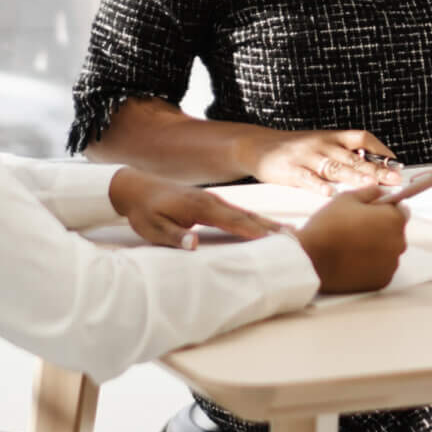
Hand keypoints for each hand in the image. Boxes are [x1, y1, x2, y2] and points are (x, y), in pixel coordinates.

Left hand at [107, 168, 277, 248]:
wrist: (136, 187)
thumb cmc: (144, 211)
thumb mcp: (153, 228)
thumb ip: (173, 236)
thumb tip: (193, 245)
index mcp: (199, 208)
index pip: (232, 221)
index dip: (253, 231)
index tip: (274, 240)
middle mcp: (211, 201)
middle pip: (246, 215)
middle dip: (270, 227)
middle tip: (295, 237)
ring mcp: (212, 200)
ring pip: (245, 212)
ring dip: (266, 222)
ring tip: (289, 232)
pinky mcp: (210, 202)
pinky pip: (237, 212)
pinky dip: (254, 219)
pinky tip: (264, 226)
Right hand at [238, 126, 403, 192]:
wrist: (258, 146)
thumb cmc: (296, 151)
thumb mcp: (322, 146)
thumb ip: (344, 157)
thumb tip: (375, 172)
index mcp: (332, 137)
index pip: (362, 138)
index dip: (381, 151)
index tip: (397, 164)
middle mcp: (322, 144)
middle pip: (352, 155)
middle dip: (375, 168)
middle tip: (394, 179)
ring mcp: (306, 156)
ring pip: (333, 166)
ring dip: (353, 176)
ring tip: (370, 186)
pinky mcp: (290, 169)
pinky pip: (306, 178)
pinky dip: (317, 185)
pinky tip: (329, 194)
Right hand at [296, 186, 409, 292]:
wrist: (312, 259)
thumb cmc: (328, 226)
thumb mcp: (346, 198)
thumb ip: (370, 192)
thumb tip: (382, 192)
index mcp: (393, 218)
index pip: (401, 210)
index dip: (386, 209)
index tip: (371, 213)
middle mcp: (398, 242)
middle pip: (395, 232)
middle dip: (381, 229)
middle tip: (357, 229)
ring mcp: (391, 264)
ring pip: (388, 251)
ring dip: (377, 247)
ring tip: (352, 246)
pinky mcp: (382, 280)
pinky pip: (381, 268)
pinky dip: (372, 264)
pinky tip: (353, 260)